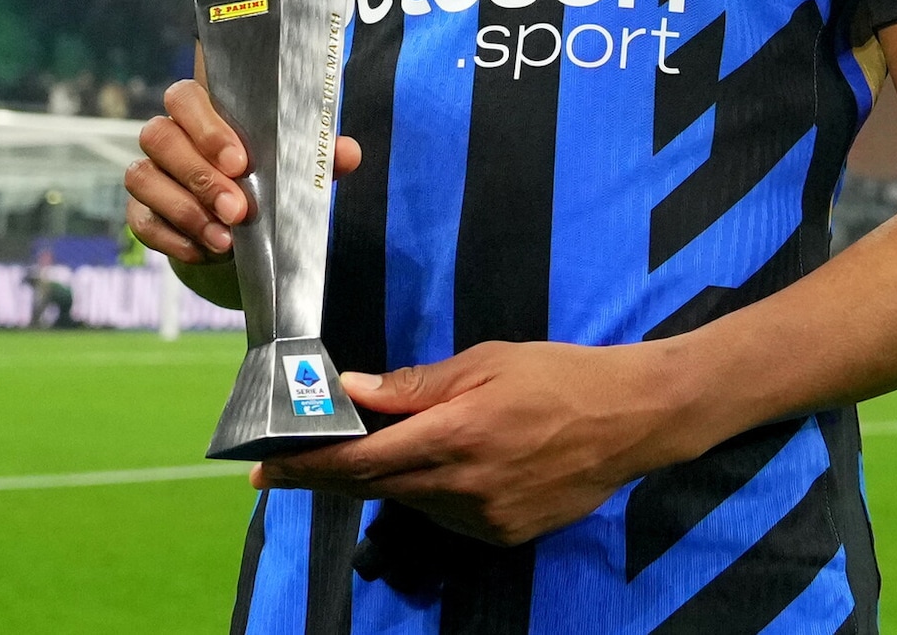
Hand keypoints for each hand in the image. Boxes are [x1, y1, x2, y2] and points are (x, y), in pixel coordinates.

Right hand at [124, 79, 360, 264]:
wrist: (243, 221)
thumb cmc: (266, 175)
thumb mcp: (293, 163)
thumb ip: (316, 153)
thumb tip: (346, 152)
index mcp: (202, 109)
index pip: (185, 98)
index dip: (206, 128)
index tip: (240, 162)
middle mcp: (167, 134)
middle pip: (160, 137)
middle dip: (200, 177)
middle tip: (238, 210)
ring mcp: (149, 171)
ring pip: (142, 177)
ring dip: (185, 210)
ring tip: (225, 239)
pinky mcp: (140, 210)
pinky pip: (140, 220)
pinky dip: (170, 238)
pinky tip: (203, 250)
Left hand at [253, 340, 704, 546]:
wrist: (631, 420)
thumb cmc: (558, 375)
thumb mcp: (486, 362)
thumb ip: (414, 384)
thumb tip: (352, 390)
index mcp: (456, 432)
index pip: (362, 460)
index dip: (308, 467)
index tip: (265, 468)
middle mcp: (463, 484)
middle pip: (375, 487)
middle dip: (327, 476)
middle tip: (287, 466)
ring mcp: (483, 517)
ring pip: (411, 501)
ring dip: (386, 479)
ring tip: (378, 451)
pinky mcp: (502, 534)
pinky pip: (447, 515)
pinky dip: (431, 492)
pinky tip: (443, 467)